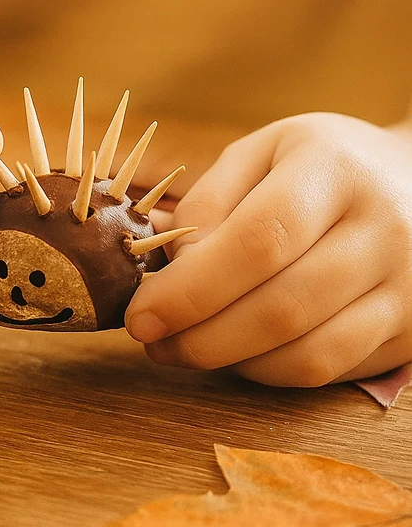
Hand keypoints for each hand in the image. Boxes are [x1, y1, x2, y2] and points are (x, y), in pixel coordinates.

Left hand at [125, 113, 411, 386]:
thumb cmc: (319, 169)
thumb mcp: (260, 154)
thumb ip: (208, 204)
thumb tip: (169, 273)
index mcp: (334, 169)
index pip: (259, 242)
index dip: (192, 290)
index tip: (142, 315)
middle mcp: (384, 228)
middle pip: (281, 308)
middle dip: (201, 339)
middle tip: (153, 343)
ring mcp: (407, 286)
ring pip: (306, 354)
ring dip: (231, 364)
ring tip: (188, 348)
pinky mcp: (410, 331)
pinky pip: (328, 371)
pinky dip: (269, 372)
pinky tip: (239, 353)